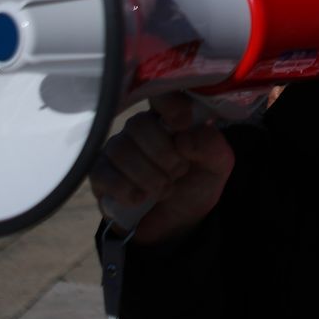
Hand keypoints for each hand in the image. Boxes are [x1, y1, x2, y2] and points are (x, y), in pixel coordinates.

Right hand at [88, 92, 234, 245]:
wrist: (177, 222)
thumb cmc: (196, 184)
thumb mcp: (218, 166)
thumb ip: (211, 146)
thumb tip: (185, 137)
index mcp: (168, 118)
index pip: (160, 95)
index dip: (169, 106)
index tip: (182, 125)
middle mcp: (138, 129)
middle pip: (138, 124)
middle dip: (164, 154)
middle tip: (178, 173)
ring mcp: (116, 150)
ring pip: (121, 149)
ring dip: (148, 176)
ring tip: (164, 190)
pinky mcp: (100, 175)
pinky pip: (103, 173)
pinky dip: (126, 189)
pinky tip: (140, 198)